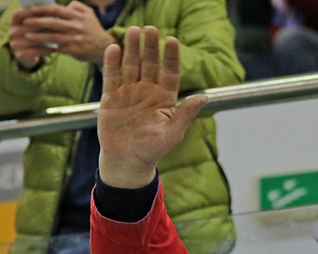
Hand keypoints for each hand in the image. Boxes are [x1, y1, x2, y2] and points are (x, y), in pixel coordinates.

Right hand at [7, 7, 57, 69]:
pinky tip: (56, 48)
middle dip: (43, 25)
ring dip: (46, 37)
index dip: (29, 11)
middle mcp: (12, 33)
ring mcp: (15, 44)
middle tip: (58, 24)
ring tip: (59, 37)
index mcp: (14, 23)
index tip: (44, 10)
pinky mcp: (21, 55)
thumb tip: (54, 9)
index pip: (18, 14)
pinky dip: (46, 49)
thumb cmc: (34, 38)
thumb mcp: (33, 28)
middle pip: (28, 27)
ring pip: (32, 39)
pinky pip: (35, 51)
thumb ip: (39, 19)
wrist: (27, 57)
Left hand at [18, 1, 115, 64]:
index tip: (30, 10)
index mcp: (78, 16)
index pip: (56, 10)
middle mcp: (77, 26)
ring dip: (38, 36)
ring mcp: (76, 39)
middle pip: (52, 22)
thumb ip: (76, 6)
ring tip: (27, 35)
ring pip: (53, 36)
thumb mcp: (90, 14)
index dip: (42, 9)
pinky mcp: (75, 50)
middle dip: (36, 21)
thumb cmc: (95, 30)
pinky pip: (58, 48)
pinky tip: (38, 46)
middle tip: (24, 21)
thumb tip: (64, 5)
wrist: (106, 48)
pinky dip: (47, 47)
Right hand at [98, 26, 208, 188]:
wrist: (128, 161)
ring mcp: (129, 93)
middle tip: (151, 28)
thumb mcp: (173, 133)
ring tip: (134, 30)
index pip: (170, 72)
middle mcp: (148, 92)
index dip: (171, 57)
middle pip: (150, 64)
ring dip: (132, 48)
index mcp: (165, 99)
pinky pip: (111, 76)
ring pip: (131, 65)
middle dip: (151, 47)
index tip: (173, 40)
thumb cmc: (153, 149)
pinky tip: (113, 48)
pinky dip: (112, 62)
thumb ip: (186, 114)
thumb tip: (205, 97)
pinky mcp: (111, 98)